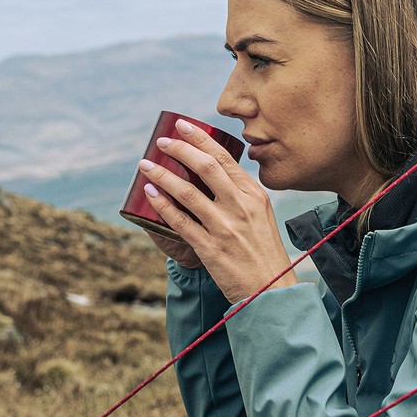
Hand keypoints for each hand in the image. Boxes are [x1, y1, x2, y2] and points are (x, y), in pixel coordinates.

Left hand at [138, 120, 297, 303]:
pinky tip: (150, 194)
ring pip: (187, 192)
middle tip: (162, 141)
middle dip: (180, 149)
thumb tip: (218, 174)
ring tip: (146, 165)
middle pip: (205, 167)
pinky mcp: (209, 247)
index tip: (183, 126)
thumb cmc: (264, 253)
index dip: (200, 139)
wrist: (271, 289)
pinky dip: (162, 205)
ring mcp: (224, 227)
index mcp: (254, 196)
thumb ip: (242, 195)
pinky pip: (180, 221)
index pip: (224, 158)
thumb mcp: (261, 216)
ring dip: (162, 175)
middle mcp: (240, 207)